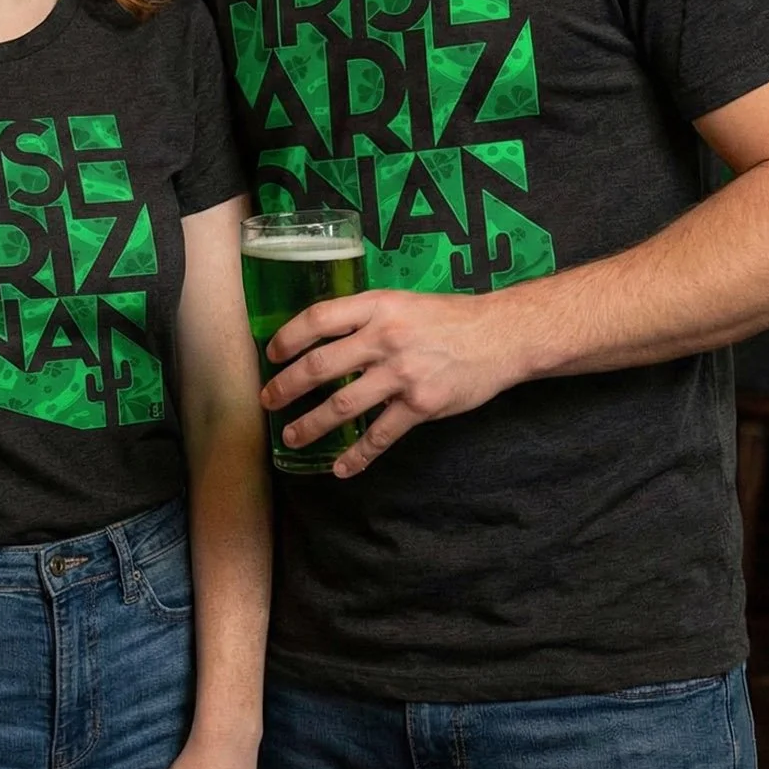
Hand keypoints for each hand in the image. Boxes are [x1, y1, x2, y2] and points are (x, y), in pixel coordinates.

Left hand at [261, 289, 525, 477]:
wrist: (500, 336)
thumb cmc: (448, 317)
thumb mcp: (402, 301)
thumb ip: (366, 316)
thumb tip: (323, 337)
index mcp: (377, 306)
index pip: (318, 319)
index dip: (288, 337)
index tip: (271, 354)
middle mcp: (384, 338)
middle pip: (321, 365)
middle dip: (287, 387)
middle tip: (268, 401)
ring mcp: (402, 374)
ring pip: (343, 405)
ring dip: (311, 424)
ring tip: (292, 436)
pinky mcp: (420, 405)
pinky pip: (380, 435)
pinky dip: (358, 455)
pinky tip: (341, 467)